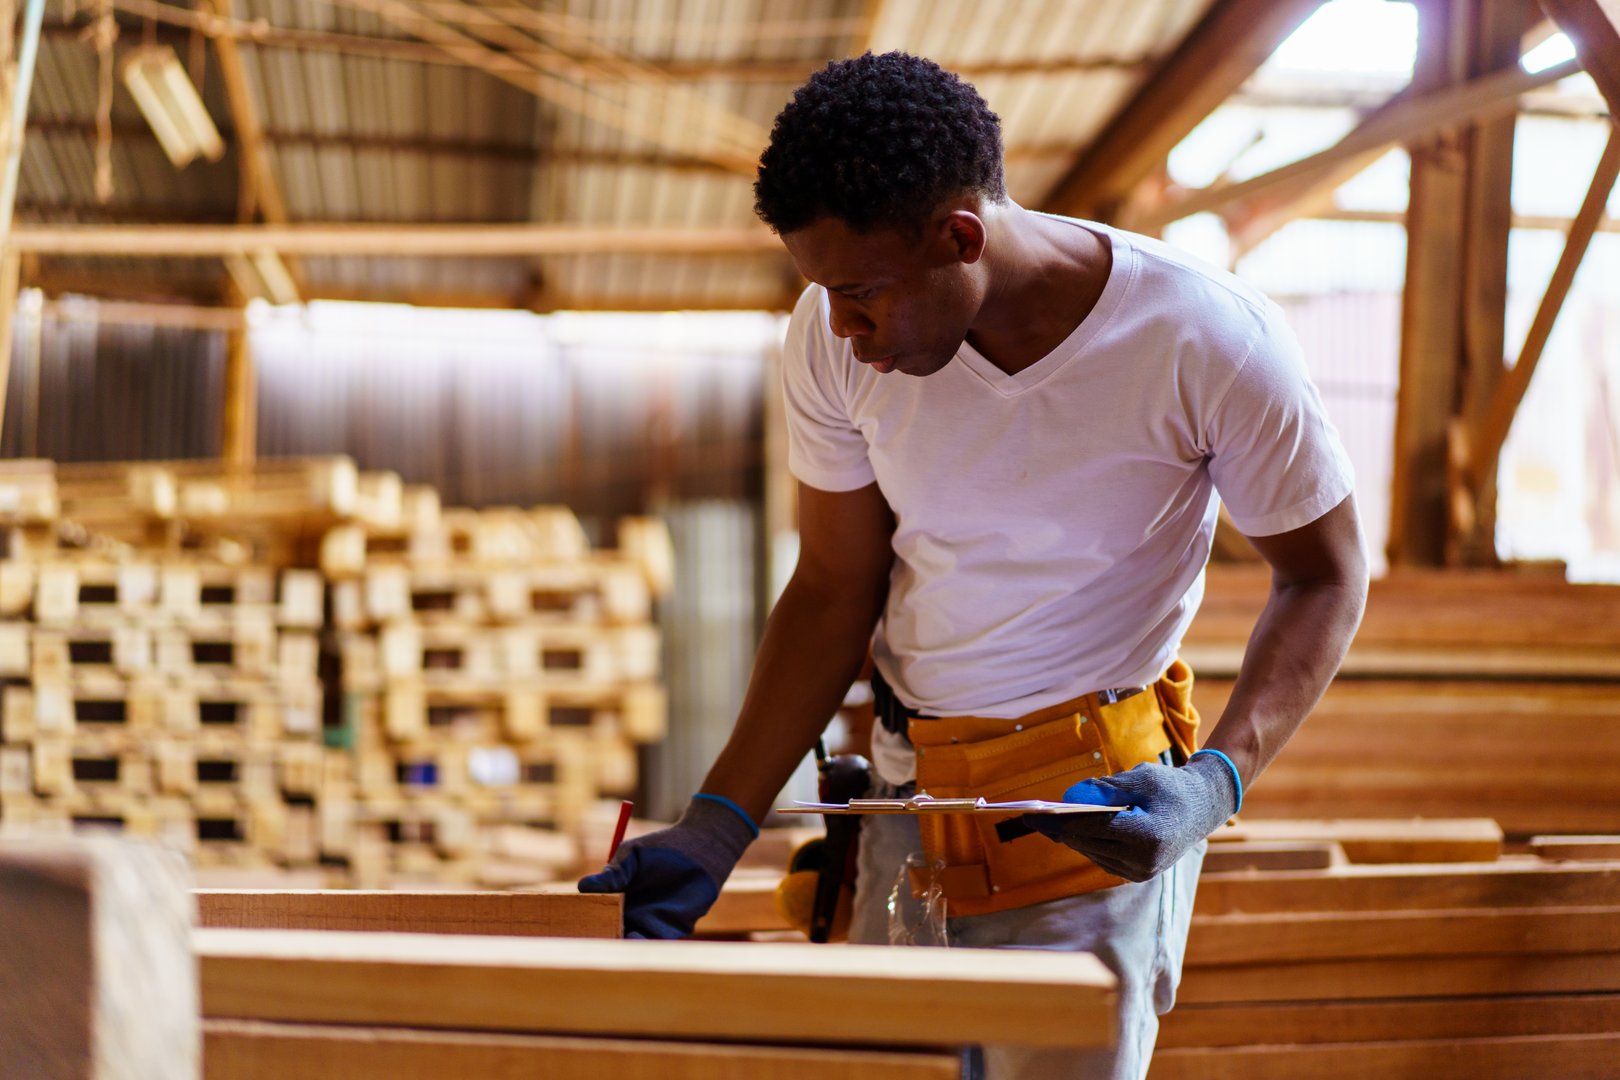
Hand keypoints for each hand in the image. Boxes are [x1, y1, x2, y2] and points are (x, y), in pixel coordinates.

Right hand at [578, 794, 756, 937]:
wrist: (700, 847)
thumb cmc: (662, 848)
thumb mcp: (631, 856)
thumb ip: (612, 874)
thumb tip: (582, 887)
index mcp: (619, 899)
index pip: (600, 917)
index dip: (588, 925)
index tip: (574, 929)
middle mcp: (634, 915)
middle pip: (614, 934)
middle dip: (603, 940)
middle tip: (590, 942)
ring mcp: (654, 923)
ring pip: (635, 942)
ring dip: (624, 945)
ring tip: (610, 942)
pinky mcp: (675, 928)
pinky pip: (659, 941)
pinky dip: (648, 944)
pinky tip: (635, 940)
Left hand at [1022, 753, 1239, 881]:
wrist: (1205, 807)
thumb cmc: (1173, 787)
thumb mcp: (1141, 777)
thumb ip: (1106, 789)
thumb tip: (1071, 797)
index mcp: (1145, 836)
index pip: (1090, 829)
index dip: (1057, 821)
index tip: (1030, 815)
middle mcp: (1143, 861)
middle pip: (1086, 844)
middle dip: (1060, 829)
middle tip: (1033, 817)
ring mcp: (1141, 872)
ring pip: (1092, 853)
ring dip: (1072, 837)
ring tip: (1049, 822)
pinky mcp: (1138, 874)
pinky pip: (1102, 858)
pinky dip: (1088, 844)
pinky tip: (1074, 830)